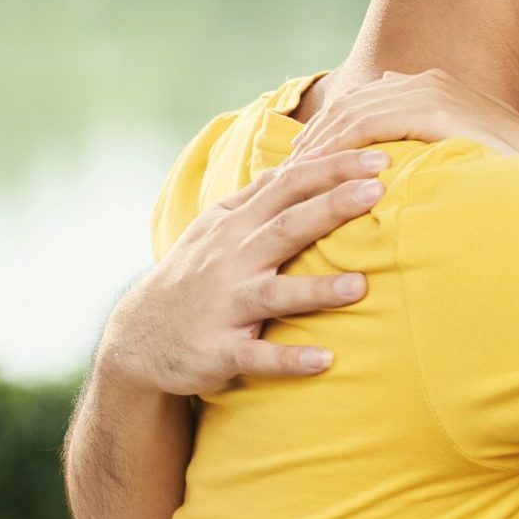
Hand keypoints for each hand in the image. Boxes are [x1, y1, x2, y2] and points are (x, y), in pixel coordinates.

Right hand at [97, 150, 387, 396]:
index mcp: (236, 227)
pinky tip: (325, 361)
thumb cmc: (196, 273)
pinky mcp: (219, 350)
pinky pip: (257, 356)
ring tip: (360, 286)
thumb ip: (261, 194)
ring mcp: (224, 306)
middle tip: (378, 190)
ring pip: (273, 294)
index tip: (378, 159)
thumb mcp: (218, 226)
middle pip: (285, 228)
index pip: (286, 187)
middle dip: (330, 208)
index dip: (330, 170)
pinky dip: (288, 360)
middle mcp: (231, 261)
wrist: (139, 338)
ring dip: (316, 291)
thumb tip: (305, 157)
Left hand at [288, 69, 518, 161]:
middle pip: (351, 102)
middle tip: (285, 166)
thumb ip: (430, 142)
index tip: (305, 157)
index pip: (364, 99)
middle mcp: (426, 79)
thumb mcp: (462, 149)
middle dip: (315, 134)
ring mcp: (429, 90)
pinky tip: (319, 168)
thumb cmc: (511, 169)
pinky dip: (338, 146)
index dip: (330, 126)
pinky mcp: (431, 107)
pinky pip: (367, 125)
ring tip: (293, 172)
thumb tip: (395, 155)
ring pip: (352, 112)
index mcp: (431, 84)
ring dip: (319, 142)